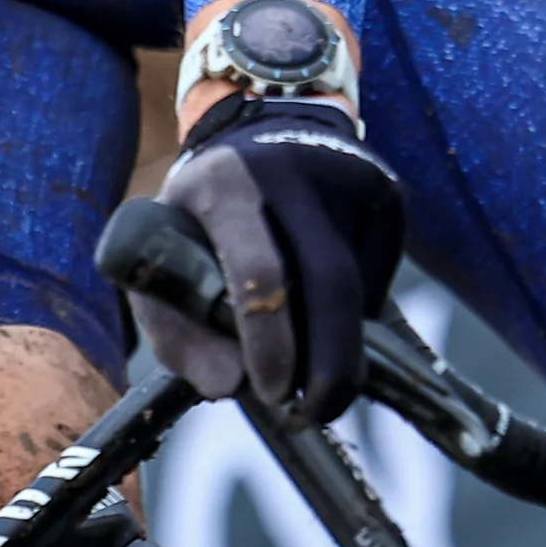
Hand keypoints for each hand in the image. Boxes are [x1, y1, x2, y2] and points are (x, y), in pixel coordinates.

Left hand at [130, 93, 406, 426]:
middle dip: (330, 364)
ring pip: (358, 289)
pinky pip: (378, 277)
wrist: (257, 133)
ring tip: (297, 338)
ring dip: (334, 338)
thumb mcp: (160, 265)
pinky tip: (316, 291)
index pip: (258, 271)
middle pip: (331, 283)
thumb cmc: (197, 220)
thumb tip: (231, 389)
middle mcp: (290, 170)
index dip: (269, 343)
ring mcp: (347, 176)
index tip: (271, 393)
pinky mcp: (385, 191)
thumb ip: (178, 333)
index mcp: (222, 183)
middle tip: (316, 412)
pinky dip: (353, 311)